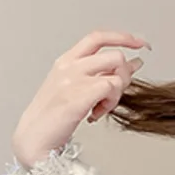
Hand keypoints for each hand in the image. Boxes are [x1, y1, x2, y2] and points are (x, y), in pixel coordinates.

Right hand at [11, 30, 150, 168]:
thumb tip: (133, 64)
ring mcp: (73, 80)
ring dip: (117, 93)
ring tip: (102, 107)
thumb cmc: (55, 115)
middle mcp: (69, 66)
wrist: (34, 136)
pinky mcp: (78, 96)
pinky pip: (110, 89)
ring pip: (116, 74)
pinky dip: (110, 104)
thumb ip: (101, 74)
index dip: (122, 37)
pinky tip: (96, 113)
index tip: (140, 43)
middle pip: (115, 55)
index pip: (98, 37)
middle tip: (116, 93)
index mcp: (67, 60)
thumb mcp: (76, 87)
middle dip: (125, 75)